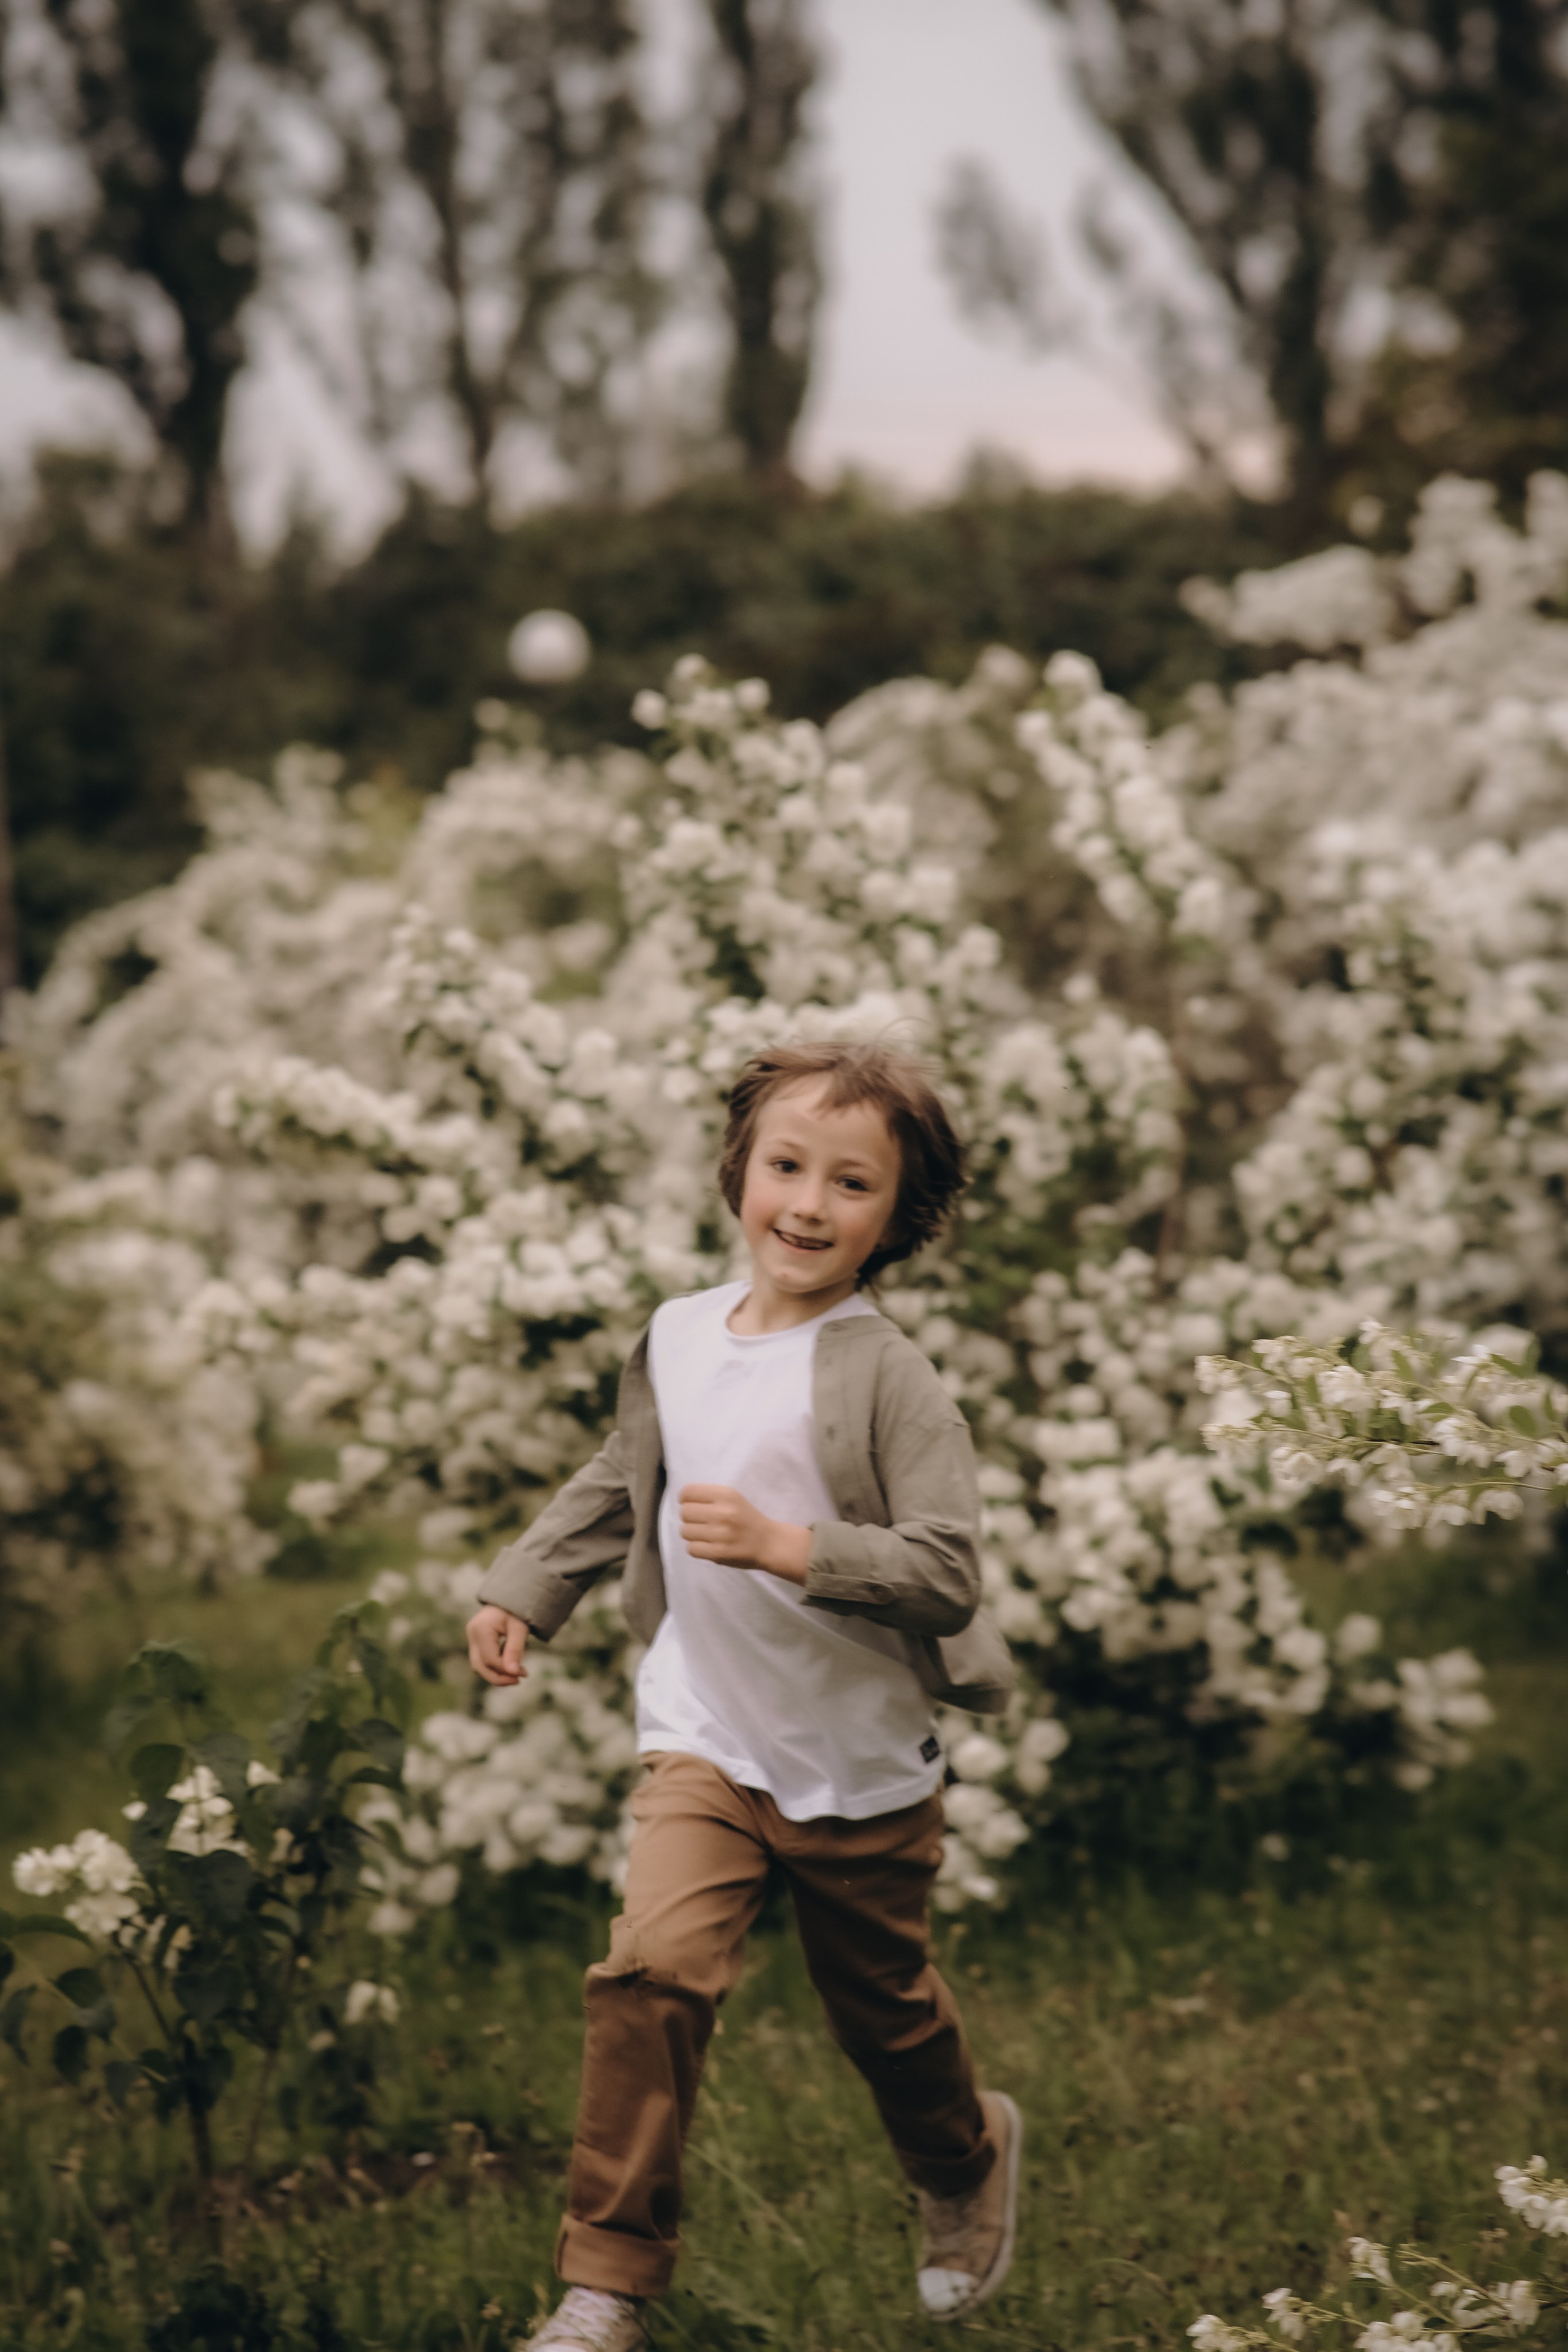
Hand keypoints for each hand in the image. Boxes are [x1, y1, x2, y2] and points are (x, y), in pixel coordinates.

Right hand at [467, 1603, 529, 1685]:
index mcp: (480, 1629)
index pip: (490, 1659)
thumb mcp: (519, 1627)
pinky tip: (510, 1667)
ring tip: (516, 1676)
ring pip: (479, 1666)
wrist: (510, 1596)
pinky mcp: (476, 1642)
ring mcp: (472, 1638)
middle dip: (499, 1677)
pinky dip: (495, 1667)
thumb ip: (515, 1649)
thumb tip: (513, 1672)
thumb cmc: (516, 1609)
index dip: (506, 1670)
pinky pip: (482, 1660)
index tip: (523, 1674)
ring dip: (496, 1674)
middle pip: (479, 1666)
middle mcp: (472, 1634)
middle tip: (519, 1680)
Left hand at [678, 1485, 810, 1584]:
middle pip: (684, 1512)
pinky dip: (697, 1548)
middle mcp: (722, 1512)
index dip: (685, 1500)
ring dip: (692, 1535)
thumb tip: (681, 1501)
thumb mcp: (733, 1498)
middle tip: (701, 1523)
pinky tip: (708, 1546)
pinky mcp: (718, 1553)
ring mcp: (720, 1534)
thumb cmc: (747, 1519)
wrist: (769, 1543)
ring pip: (685, 1531)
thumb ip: (710, 1497)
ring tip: (706, 1535)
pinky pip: (691, 1549)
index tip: (692, 1506)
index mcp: (726, 1495)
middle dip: (689, 1518)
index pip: (687, 1492)